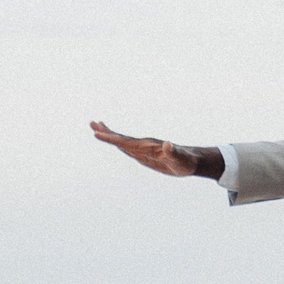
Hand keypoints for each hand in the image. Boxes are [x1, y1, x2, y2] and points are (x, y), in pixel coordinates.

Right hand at [89, 121, 222, 179]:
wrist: (192, 161)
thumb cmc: (186, 160)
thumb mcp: (179, 158)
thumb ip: (172, 151)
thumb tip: (168, 144)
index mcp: (148, 146)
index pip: (125, 141)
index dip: (111, 138)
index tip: (98, 133)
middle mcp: (144, 145)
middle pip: (121, 138)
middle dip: (106, 132)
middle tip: (92, 123)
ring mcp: (144, 150)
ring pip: (123, 143)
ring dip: (110, 136)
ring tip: (97, 129)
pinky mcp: (146, 156)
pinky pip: (129, 150)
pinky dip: (119, 145)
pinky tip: (115, 144)